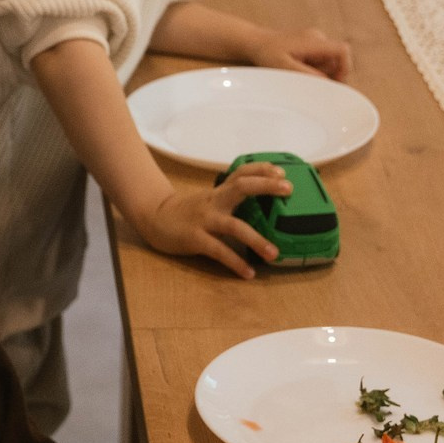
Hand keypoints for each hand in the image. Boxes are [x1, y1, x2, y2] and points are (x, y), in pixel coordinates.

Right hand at [136, 163, 292, 279]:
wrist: (154, 218)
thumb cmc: (188, 211)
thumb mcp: (211, 199)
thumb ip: (232, 199)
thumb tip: (265, 204)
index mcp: (219, 191)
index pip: (242, 172)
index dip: (262, 169)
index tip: (282, 173)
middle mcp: (214, 201)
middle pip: (241, 187)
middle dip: (265, 186)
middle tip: (288, 190)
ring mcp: (204, 220)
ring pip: (234, 226)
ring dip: (256, 239)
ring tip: (274, 253)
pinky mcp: (195, 239)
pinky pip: (219, 251)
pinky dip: (235, 262)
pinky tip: (248, 273)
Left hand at [248, 26, 352, 80]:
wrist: (254, 42)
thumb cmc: (266, 53)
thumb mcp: (284, 67)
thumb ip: (307, 75)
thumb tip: (328, 83)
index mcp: (314, 40)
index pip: (342, 51)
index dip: (344, 68)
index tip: (334, 84)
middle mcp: (318, 38)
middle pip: (336, 61)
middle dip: (326, 75)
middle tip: (305, 80)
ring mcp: (315, 41)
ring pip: (328, 64)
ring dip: (318, 74)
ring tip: (296, 73)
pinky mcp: (311, 47)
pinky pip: (320, 63)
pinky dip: (312, 70)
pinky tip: (296, 69)